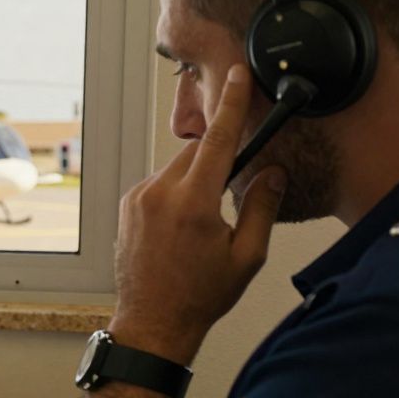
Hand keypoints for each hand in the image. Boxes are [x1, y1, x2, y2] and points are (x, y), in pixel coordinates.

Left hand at [112, 64, 285, 364]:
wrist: (152, 323)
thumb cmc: (199, 295)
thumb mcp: (246, 256)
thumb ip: (261, 206)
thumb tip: (272, 171)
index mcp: (193, 203)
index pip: (217, 139)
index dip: (230, 104)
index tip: (236, 74)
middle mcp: (159, 194)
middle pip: (197, 154)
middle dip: (218, 163)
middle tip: (229, 197)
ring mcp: (137, 199)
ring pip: (177, 169)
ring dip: (196, 182)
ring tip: (202, 226)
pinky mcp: (126, 207)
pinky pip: (159, 185)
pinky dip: (176, 194)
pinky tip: (181, 229)